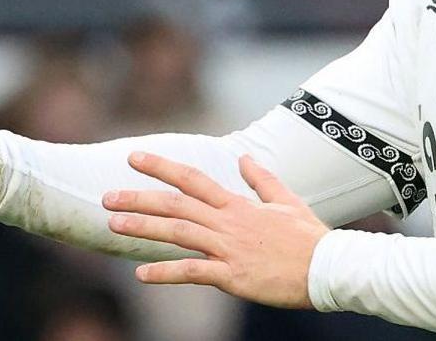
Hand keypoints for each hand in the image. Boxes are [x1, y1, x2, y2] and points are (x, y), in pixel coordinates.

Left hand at [101, 152, 328, 308]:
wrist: (328, 268)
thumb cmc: (309, 237)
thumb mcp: (287, 200)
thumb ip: (262, 179)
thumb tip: (245, 158)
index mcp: (238, 204)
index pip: (192, 179)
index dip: (161, 167)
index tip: (134, 158)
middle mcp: (228, 222)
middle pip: (176, 204)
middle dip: (138, 199)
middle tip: (106, 196)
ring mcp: (229, 248)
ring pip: (178, 233)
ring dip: (143, 229)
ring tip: (113, 226)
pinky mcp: (233, 276)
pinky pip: (193, 272)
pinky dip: (165, 273)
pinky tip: (142, 275)